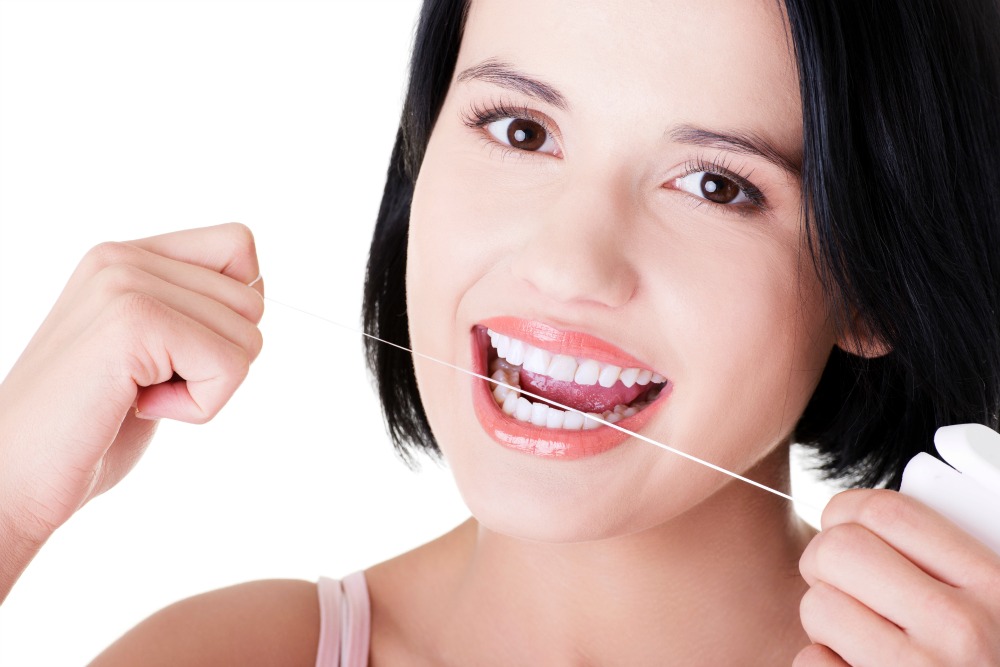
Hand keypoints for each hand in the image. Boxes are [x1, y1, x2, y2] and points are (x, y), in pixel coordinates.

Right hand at [0, 223, 263, 599]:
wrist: (13, 478)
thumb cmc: (86, 427)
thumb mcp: (150, 352)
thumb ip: (193, 310)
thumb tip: (260, 289)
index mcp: (126, 257)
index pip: (238, 246)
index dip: (234, 310)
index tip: (179, 352)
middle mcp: (123, 258)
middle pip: (252, 300)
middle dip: (219, 361)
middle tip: (149, 386)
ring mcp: (125, 284)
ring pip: (246, 336)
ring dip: (206, 387)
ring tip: (138, 396)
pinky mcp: (134, 322)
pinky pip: (229, 366)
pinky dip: (201, 406)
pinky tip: (141, 407)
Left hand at [796, 488, 999, 664]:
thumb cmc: (983, 652)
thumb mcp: (991, 602)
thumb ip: (943, 561)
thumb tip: (861, 517)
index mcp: (993, 587)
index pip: (886, 511)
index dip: (847, 511)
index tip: (844, 525)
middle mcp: (961, 631)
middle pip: (838, 550)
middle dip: (825, 563)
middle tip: (842, 583)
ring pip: (817, 605)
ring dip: (826, 619)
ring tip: (863, 635)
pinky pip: (811, 661)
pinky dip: (823, 663)